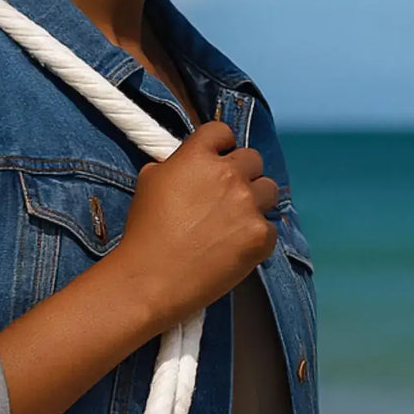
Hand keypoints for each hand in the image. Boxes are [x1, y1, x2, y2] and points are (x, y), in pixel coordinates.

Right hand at [112, 121, 278, 335]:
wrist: (150, 281)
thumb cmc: (144, 236)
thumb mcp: (148, 184)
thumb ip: (172, 165)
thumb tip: (184, 164)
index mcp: (198, 156)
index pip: (222, 132)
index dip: (220, 147)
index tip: (218, 161)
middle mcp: (228, 174)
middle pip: (253, 159)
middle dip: (242, 175)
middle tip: (226, 200)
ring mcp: (247, 204)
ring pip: (269, 190)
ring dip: (255, 202)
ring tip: (234, 224)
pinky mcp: (259, 236)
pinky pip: (270, 228)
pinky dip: (256, 238)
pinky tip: (234, 250)